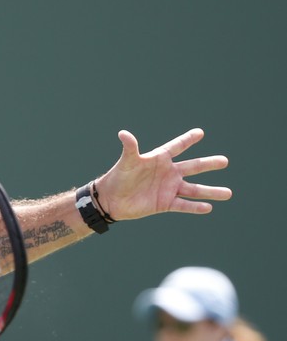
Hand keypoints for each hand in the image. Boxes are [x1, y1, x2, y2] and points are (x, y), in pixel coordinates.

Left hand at [95, 128, 231, 220]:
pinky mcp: (165, 203)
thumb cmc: (118, 177)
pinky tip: (209, 207)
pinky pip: (184, 205)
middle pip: (192, 167)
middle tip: (225, 161)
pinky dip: (195, 207)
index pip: (177, 147)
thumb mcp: (127, 162)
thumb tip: (123, 133)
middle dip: (208, 164)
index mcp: (159, 159)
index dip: (187, 140)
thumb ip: (130, 148)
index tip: (199, 132)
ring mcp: (168, 188)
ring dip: (210, 191)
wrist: (111, 200)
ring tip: (228, 193)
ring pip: (194, 190)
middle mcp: (168, 173)